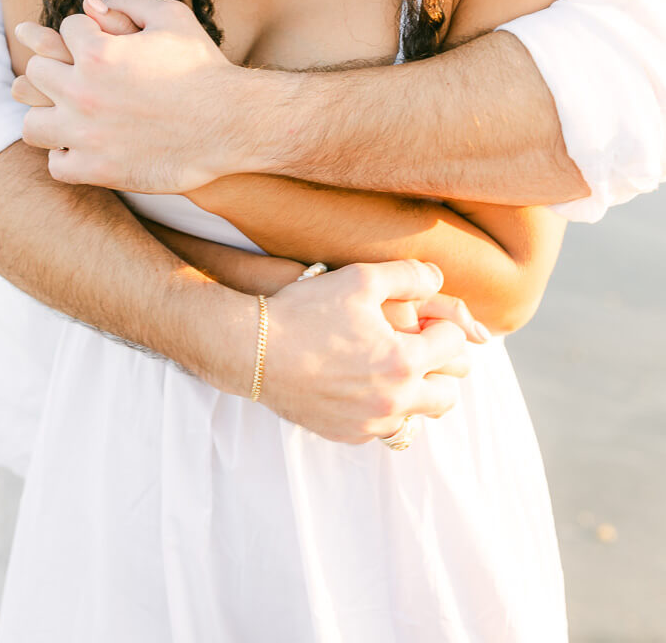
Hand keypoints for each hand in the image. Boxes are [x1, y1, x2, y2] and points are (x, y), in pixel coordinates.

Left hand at [13, 0, 251, 191]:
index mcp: (97, 52)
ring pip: (32, 124)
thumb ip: (130, 2)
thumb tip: (91, 1)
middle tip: (79, 76)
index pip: (64, 31)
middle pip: (36, 73)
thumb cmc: (204, 68)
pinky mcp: (97, 170)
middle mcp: (82, 92)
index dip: (84, 33)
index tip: (100, 44)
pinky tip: (82, 146)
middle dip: (58, 68)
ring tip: (69, 113)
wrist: (231, 123)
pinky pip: (56, 164)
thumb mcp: (173, 18)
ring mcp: (85, 135)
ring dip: (48, 115)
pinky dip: (65, 155)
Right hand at [262, 259, 473, 442]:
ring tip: (396, 366)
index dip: (444, 324)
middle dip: (443, 366)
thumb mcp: (360, 278)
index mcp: (404, 361)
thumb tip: (437, 278)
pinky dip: (386, 408)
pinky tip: (366, 383)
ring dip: (418, 391)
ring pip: (419, 416)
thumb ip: (409, 275)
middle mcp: (394, 401)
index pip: (455, 344)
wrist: (255, 350)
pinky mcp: (349, 434)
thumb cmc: (307, 311)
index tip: (426, 316)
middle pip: (449, 393)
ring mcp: (371, 423)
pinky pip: (385, 428)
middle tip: (421, 344)